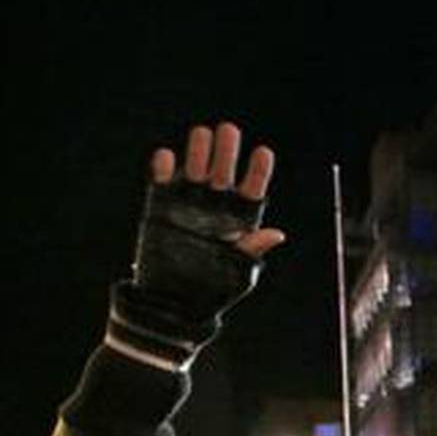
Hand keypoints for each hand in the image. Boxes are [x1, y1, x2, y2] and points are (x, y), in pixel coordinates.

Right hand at [108, 123, 283, 367]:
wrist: (172, 304)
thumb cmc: (212, 293)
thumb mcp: (238, 275)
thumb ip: (253, 252)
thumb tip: (276, 234)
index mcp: (240, 221)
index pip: (253, 189)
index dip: (258, 170)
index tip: (263, 152)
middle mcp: (216, 207)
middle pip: (224, 171)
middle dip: (227, 150)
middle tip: (228, 131)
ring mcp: (187, 204)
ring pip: (195, 169)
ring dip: (198, 151)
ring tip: (202, 134)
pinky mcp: (160, 207)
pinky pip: (161, 181)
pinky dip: (164, 167)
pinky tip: (168, 157)